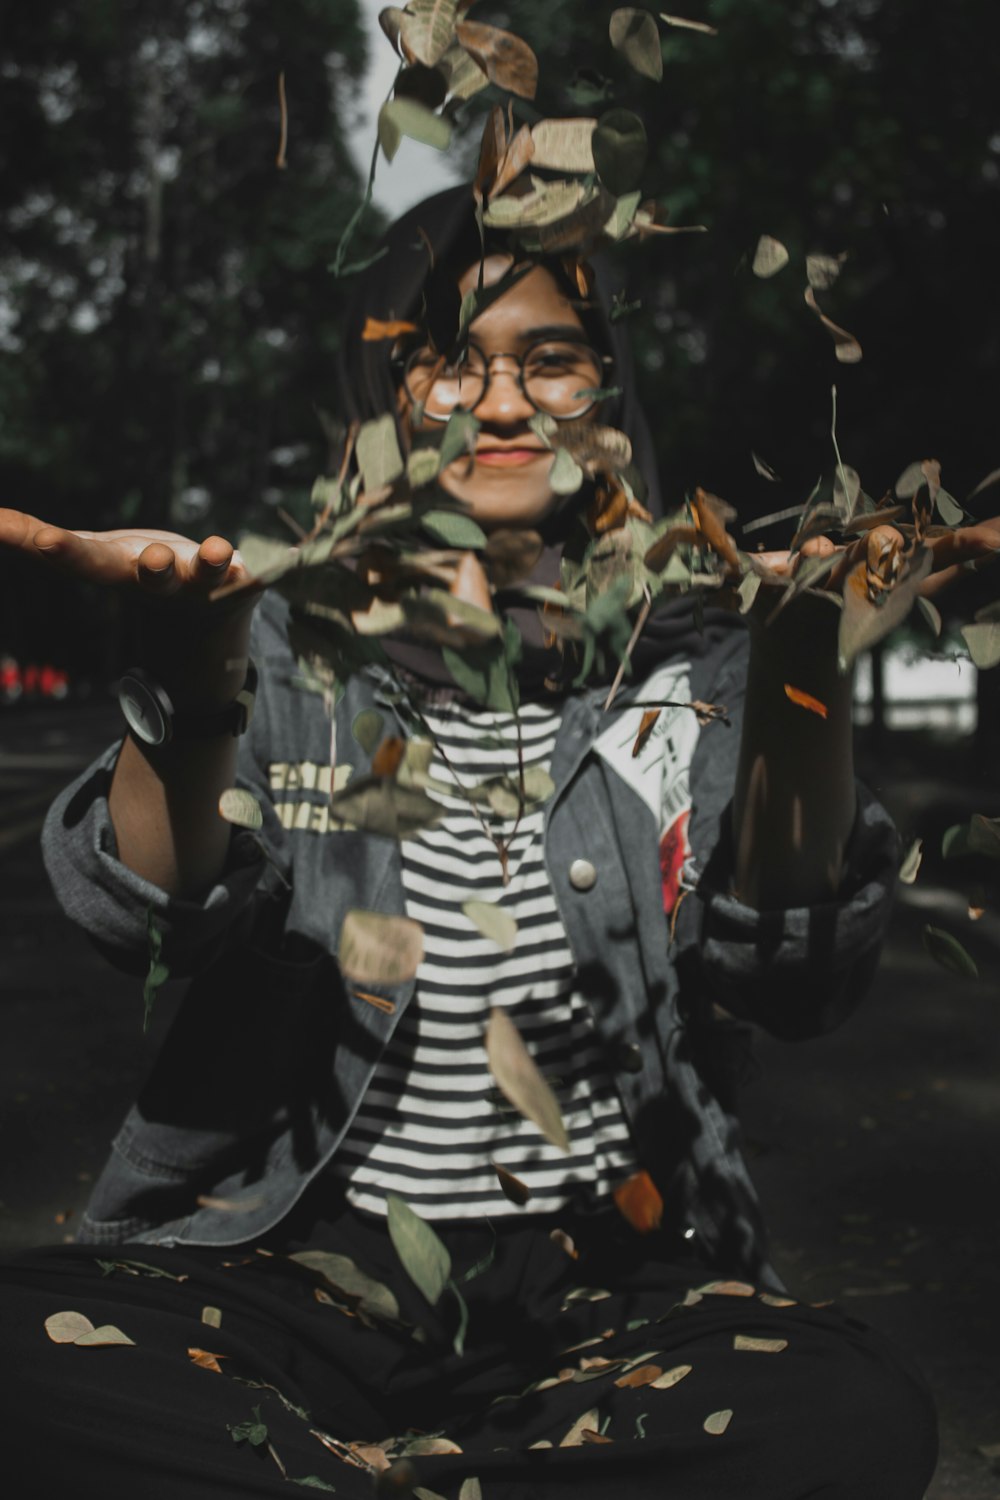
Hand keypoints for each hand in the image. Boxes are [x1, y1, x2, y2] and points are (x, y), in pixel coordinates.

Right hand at [0, 509, 258, 706]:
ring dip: (214, 563)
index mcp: (123, 573)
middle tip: (150, 559)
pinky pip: (267, 570)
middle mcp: (166, 584)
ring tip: (217, 551)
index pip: (87, 562)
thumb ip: (38, 540)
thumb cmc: (140, 574)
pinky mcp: (250, 581)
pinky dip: (280, 567)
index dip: (63, 552)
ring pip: (213, 575)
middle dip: (153, 568)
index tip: (43, 542)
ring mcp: (209, 586)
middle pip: (156, 576)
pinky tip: (296, 557)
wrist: (206, 626)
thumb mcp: (93, 557)